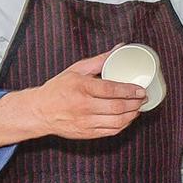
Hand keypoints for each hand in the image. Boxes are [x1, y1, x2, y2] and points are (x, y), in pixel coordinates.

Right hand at [28, 52, 145, 138]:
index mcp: (81, 87)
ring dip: (132, 115)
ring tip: (137, 108)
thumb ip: (99, 61)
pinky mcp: (87, 133)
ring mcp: (85, 122)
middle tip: (142, 98)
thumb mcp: (76, 70)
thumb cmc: (58, 89)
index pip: (111, 89)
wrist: (40, 112)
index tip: (140, 89)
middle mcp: (83, 106)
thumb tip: (118, 49)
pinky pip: (111, 131)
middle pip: (117, 107)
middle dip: (135, 103)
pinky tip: (127, 118)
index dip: (129, 91)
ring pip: (117, 121)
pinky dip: (123, 125)